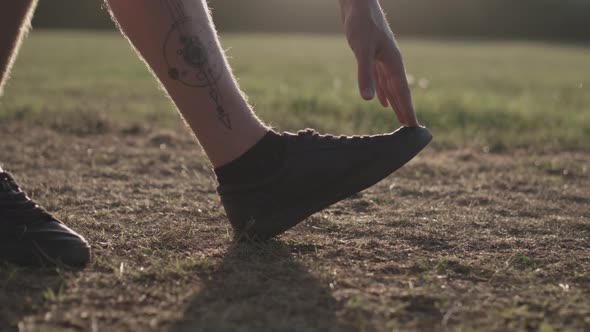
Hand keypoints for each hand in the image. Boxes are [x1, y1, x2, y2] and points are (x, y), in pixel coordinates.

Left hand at [340, 0, 418, 126]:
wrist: (357, 4)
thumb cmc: (361, 23)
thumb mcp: (362, 50)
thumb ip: (365, 75)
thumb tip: (369, 100)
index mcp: (393, 62)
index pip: (403, 92)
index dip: (408, 110)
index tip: (414, 127)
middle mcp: (391, 63)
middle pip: (399, 92)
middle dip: (404, 111)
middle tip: (410, 130)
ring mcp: (382, 59)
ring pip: (391, 87)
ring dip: (395, 103)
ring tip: (400, 119)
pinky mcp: (372, 56)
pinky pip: (381, 80)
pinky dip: (382, 92)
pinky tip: (381, 102)